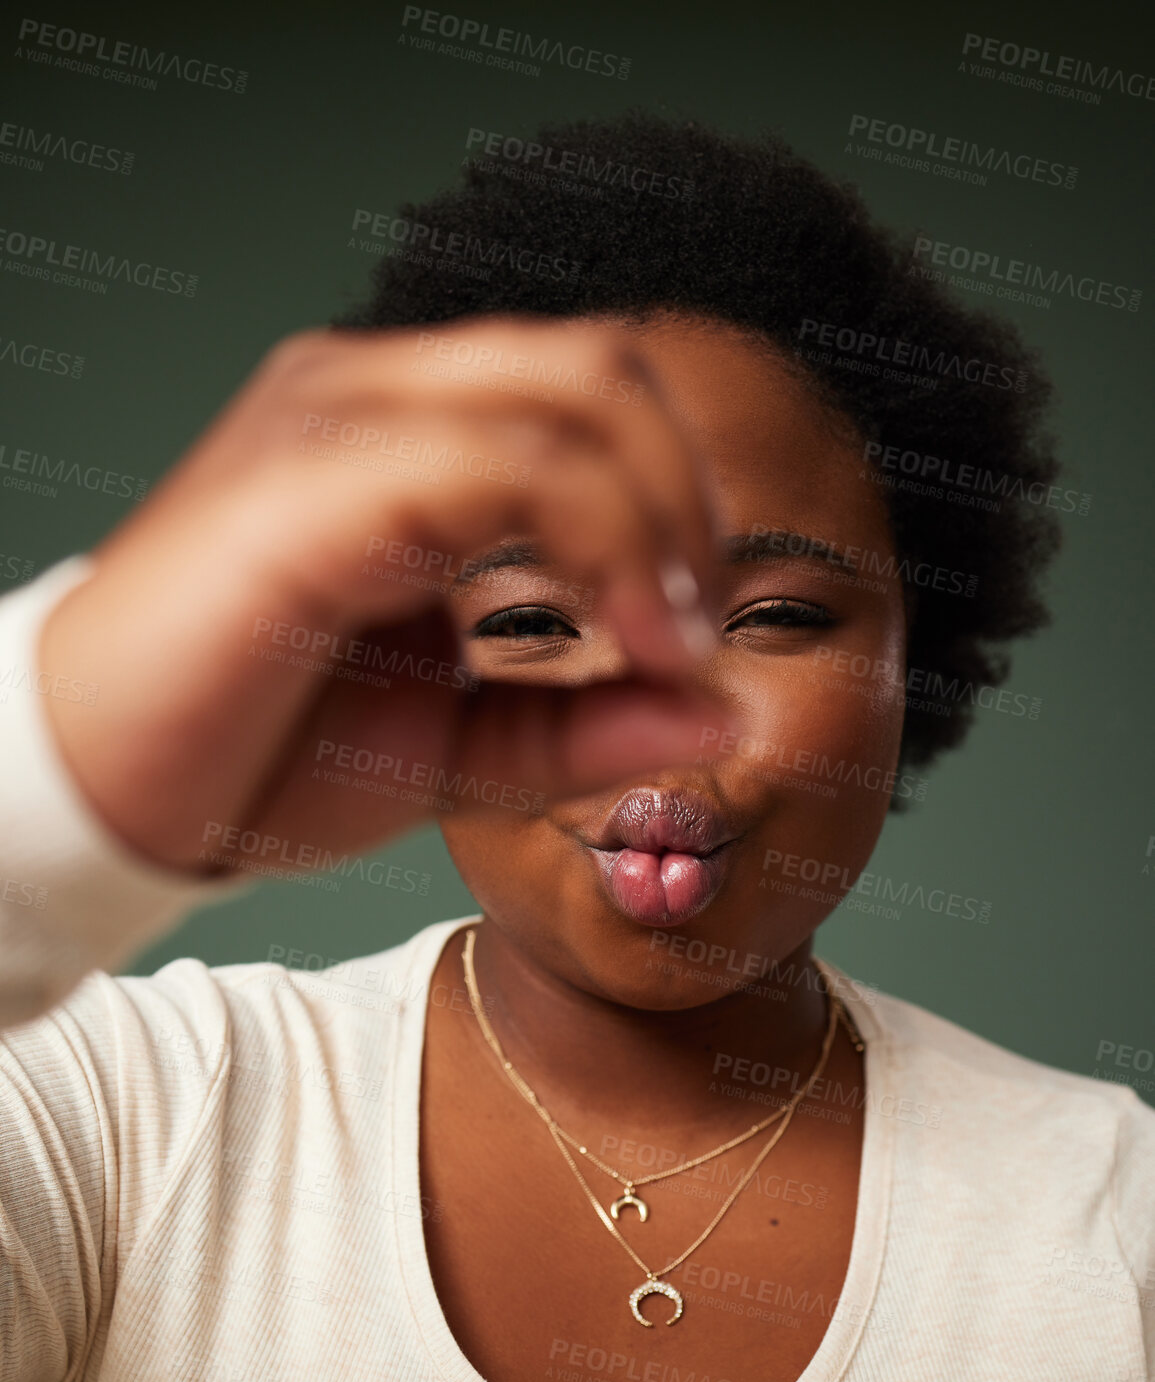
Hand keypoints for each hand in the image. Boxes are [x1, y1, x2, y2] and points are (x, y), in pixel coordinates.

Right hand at [38, 317, 726, 872]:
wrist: (110, 794)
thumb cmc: (258, 752)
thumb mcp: (459, 747)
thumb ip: (588, 722)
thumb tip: (729, 709)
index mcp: (402, 435)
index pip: (593, 391)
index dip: (683, 502)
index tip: (698, 641)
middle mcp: (371, 397)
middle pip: (602, 365)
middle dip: (688, 499)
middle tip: (696, 631)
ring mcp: (336, 422)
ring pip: (571, 391)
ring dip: (657, 519)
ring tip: (666, 643)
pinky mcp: (313, 484)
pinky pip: (499, 462)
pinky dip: (600, 542)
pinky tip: (622, 636)